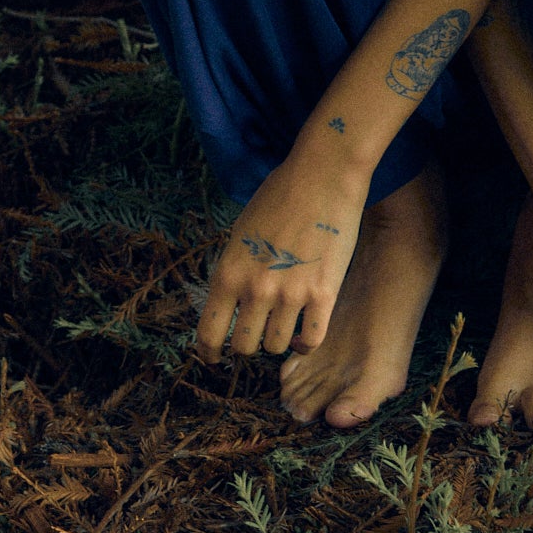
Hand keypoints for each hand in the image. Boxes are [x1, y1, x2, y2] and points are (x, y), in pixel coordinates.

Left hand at [195, 149, 368, 362]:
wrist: (322, 176)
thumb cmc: (280, 195)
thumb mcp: (241, 232)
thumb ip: (235, 270)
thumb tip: (232, 302)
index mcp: (229, 271)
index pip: (209, 333)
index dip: (208, 352)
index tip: (212, 357)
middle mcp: (256, 288)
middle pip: (244, 347)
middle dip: (247, 344)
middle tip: (255, 333)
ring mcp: (291, 293)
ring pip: (276, 346)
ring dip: (277, 340)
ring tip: (283, 324)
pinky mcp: (324, 294)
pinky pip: (310, 340)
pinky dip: (304, 343)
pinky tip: (304, 333)